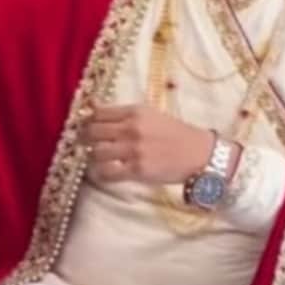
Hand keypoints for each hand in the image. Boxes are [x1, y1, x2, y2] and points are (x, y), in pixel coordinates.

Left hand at [82, 104, 214, 185]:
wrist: (198, 153)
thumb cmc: (176, 133)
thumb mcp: (151, 115)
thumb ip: (126, 115)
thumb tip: (95, 111)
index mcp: (135, 111)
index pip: (98, 113)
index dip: (89, 121)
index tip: (88, 127)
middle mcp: (132, 128)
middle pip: (93, 132)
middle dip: (86, 139)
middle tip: (88, 144)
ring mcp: (133, 150)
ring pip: (96, 152)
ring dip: (94, 157)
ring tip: (99, 159)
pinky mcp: (136, 170)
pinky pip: (107, 172)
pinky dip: (102, 173)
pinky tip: (106, 172)